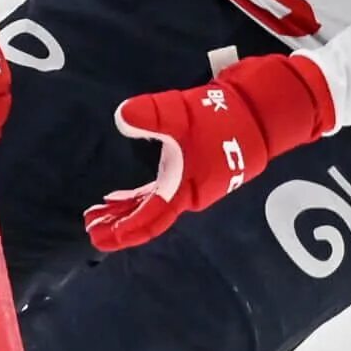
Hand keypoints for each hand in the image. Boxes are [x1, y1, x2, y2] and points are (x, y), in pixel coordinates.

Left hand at [88, 53, 336, 252]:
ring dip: (127, 211)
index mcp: (186, 187)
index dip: (126, 230)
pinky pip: (161, 194)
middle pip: (149, 217)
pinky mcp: (193, 171)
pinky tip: (122, 197)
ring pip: (154, 206)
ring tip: (98, 215)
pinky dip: (140, 198)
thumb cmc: (223, 117)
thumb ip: (153, 114)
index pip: (151, 218)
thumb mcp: (184, 113)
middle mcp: (189, 192)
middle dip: (120, 224)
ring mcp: (192, 183)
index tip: (100, 238)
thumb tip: (122, 115)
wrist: (260, 112)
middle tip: (90, 228)